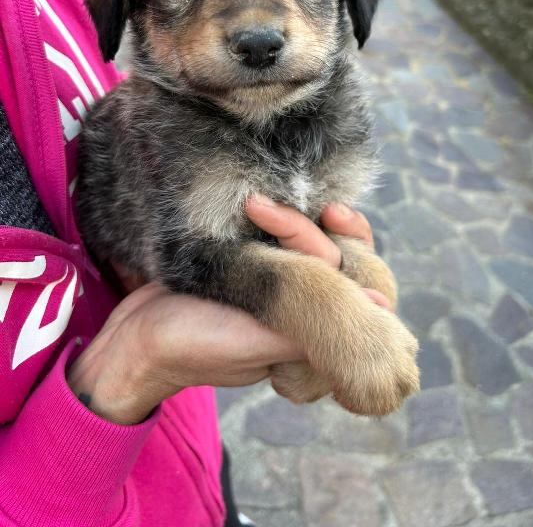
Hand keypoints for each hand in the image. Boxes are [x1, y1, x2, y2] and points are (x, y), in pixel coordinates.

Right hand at [68, 201, 380, 423]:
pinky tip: (260, 202)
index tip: (331, 215)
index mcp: (316, 337)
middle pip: (338, 257)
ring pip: (310, 243)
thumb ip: (317, 322)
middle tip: (269, 208)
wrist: (136, 339)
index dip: (351, 246)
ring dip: (292, 218)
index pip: (358, 285)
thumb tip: (384, 306)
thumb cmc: (196, 342)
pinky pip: (281, 238)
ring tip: (255, 203)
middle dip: (314, 227)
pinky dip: (277, 218)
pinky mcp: (254, 270)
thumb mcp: (259, 336)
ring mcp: (279, 289)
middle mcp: (304, 311)